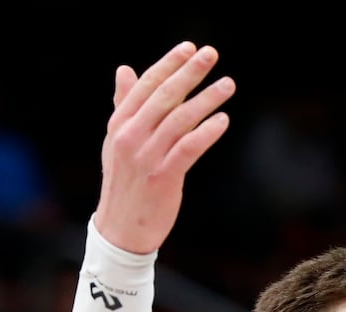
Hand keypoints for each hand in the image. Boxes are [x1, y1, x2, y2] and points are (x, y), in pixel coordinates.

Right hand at [93, 42, 235, 254]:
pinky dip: (206, 132)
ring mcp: (146, 157)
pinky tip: (223, 120)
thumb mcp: (117, 141)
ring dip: (206, 99)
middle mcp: (130, 136)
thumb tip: (125, 69)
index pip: (146, 86)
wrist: (121, 229)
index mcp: (120, 124)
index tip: (190, 48)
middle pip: (164, 97)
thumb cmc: (125, 183)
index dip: (169, 65)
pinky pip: (188, 149)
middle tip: (211, 54)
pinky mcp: (162, 177)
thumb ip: (124, 105)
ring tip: (228, 84)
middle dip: (189, 73)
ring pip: (179, 120)